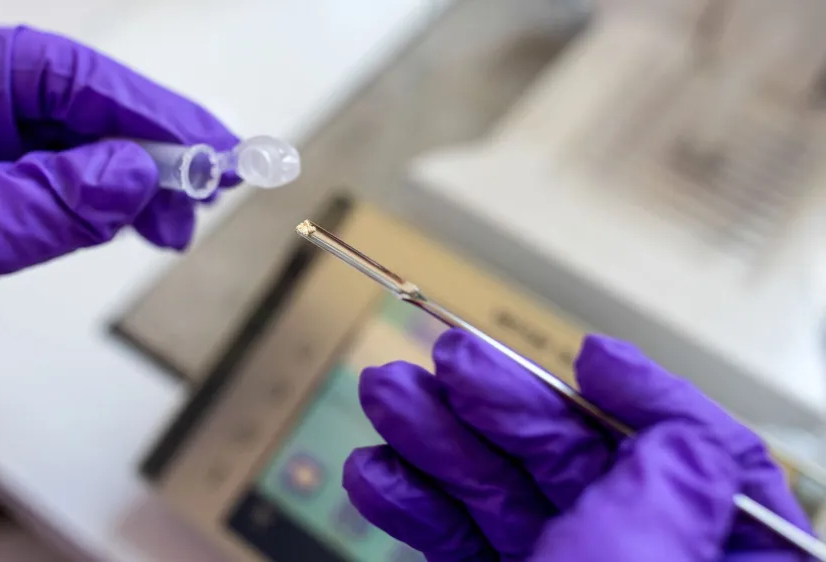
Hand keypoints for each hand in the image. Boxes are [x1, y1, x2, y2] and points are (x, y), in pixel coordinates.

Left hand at [0, 27, 239, 436]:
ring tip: (178, 218)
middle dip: (142, 138)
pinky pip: (45, 191)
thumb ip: (30, 208)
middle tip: (214, 179)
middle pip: (61, 102)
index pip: (42, 71)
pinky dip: (96, 206)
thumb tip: (131, 175)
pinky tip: (131, 221)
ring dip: (128, 176)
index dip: (132, 101)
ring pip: (61, 147)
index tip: (200, 142)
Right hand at [343, 330, 812, 560]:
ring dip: (435, 442)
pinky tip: (378, 475)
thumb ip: (673, 469)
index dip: (645, 396)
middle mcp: (641, 558)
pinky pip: (458, 541)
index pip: (701, 454)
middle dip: (496, 403)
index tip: (587, 358)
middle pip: (574, 458)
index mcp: (713, 553)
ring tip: (385, 397)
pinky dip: (414, 507)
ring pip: (502, 493)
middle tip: (441, 358)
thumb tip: (644, 394)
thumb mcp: (653, 559)